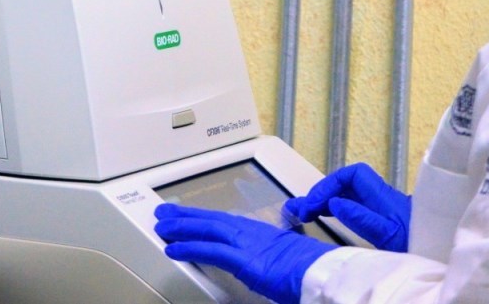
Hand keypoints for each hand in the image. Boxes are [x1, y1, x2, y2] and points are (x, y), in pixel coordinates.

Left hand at [154, 203, 336, 303]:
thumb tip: (266, 268)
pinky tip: (172, 248)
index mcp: (263, 234)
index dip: (206, 218)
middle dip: (188, 216)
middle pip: (213, 219)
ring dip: (182, 227)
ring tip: (162, 226)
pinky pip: (210, 251)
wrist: (326, 275)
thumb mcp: (287, 263)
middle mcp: (253, 233)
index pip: (227, 222)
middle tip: (165, 213)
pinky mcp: (243, 259)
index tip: (191, 216)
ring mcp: (247, 243)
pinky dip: (189, 248)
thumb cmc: (313, 273)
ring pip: (207, 229)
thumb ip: (270, 261)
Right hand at [285, 163, 409, 251]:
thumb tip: (334, 203)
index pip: (352, 176)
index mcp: (383, 197)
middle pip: (347, 184)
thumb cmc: (418, 244)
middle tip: (301, 210)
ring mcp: (382, 208)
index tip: (314, 204)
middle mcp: (381, 198)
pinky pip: (353, 206)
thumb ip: (363, 219)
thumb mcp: (389, 235)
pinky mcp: (383, 220)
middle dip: (322, 193)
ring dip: (326, 201)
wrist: (441, 254)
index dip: (330, 184)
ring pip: (348, 195)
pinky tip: (325, 217)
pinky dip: (336, 209)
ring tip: (304, 212)